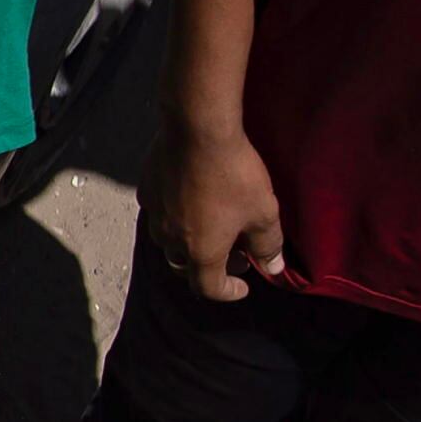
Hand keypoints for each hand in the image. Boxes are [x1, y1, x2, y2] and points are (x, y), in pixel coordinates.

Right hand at [147, 115, 287, 301]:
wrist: (197, 129)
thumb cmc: (234, 175)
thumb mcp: (264, 213)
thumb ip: (269, 246)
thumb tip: (274, 268)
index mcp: (201, 252)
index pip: (209, 288)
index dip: (229, 292)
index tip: (244, 284)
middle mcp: (172, 239)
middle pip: (184, 268)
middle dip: (209, 268)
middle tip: (234, 254)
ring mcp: (155, 213)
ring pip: (167, 242)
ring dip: (188, 243)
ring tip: (210, 227)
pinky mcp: (146, 188)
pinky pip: (158, 213)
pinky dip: (174, 216)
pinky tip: (189, 198)